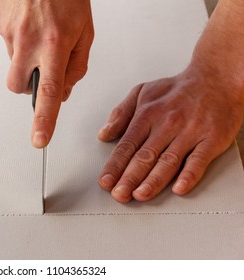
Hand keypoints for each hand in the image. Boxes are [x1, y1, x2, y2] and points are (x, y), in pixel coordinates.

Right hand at [0, 0, 93, 147]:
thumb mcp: (85, 30)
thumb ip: (76, 66)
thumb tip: (63, 91)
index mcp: (55, 43)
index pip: (49, 92)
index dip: (44, 119)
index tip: (39, 139)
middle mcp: (28, 40)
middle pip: (17, 86)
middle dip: (27, 86)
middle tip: (39, 67)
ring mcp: (9, 31)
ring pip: (13, 62)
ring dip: (25, 56)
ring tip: (38, 31)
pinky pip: (7, 43)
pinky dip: (18, 38)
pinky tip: (27, 22)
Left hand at [97, 0, 243, 202]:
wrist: (217, 78)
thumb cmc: (177, 89)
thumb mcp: (143, 92)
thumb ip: (121, 113)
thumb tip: (104, 134)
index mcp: (148, 113)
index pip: (127, 144)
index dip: (115, 165)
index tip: (105, 181)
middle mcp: (167, 123)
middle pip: (145, 156)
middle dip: (129, 177)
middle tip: (118, 194)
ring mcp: (190, 132)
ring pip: (169, 160)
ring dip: (153, 180)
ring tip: (140, 195)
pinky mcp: (211, 138)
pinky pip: (199, 160)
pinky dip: (189, 175)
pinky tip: (178, 188)